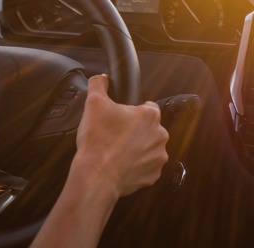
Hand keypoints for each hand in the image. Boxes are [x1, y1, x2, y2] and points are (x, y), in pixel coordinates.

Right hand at [73, 74, 168, 197]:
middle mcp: (160, 135)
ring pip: (148, 148)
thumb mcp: (93, 103)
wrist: (96, 175)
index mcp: (150, 115)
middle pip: (148, 128)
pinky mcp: (153, 175)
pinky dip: (135, 166)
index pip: (148, 107)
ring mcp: (158, 157)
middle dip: (134, 131)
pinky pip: (145, 167)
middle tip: (114, 135)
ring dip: (136, 149)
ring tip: (115, 151)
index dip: (132, 111)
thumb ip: (99, 85)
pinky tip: (120, 164)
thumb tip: (102, 79)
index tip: (120, 118)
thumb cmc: (98, 141)